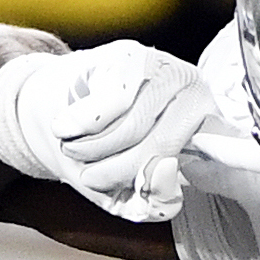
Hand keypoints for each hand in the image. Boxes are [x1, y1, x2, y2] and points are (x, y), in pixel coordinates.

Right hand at [0, 41, 213, 223]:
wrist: (53, 108)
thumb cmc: (100, 153)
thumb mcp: (128, 192)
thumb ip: (155, 203)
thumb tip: (165, 171)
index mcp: (206, 127)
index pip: (190, 169)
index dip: (153, 183)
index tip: (129, 183)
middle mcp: (194, 91)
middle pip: (158, 150)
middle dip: (113, 172)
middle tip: (88, 175)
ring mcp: (164, 69)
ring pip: (132, 128)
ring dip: (91, 151)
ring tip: (77, 149)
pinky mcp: (129, 55)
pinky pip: (110, 104)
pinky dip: (79, 125)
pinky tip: (66, 127)